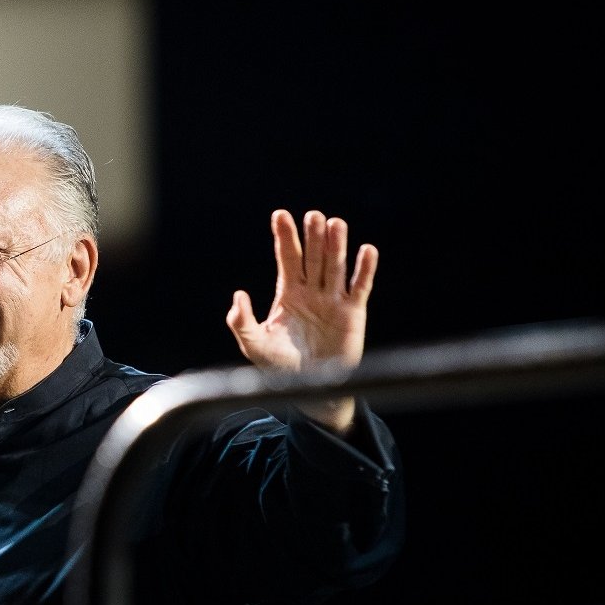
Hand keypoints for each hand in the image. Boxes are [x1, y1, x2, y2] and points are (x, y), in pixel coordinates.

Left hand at [226, 209, 377, 431]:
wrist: (309, 390)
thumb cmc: (280, 367)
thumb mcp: (253, 344)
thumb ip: (241, 321)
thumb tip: (238, 295)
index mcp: (289, 294)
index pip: (287, 259)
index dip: (285, 237)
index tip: (280, 214)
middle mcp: (312, 292)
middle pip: (313, 257)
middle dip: (312, 236)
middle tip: (312, 215)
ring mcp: (334, 301)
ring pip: (336, 266)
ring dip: (336, 246)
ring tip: (335, 223)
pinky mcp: (353, 313)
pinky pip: (360, 287)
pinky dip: (364, 270)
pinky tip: (367, 250)